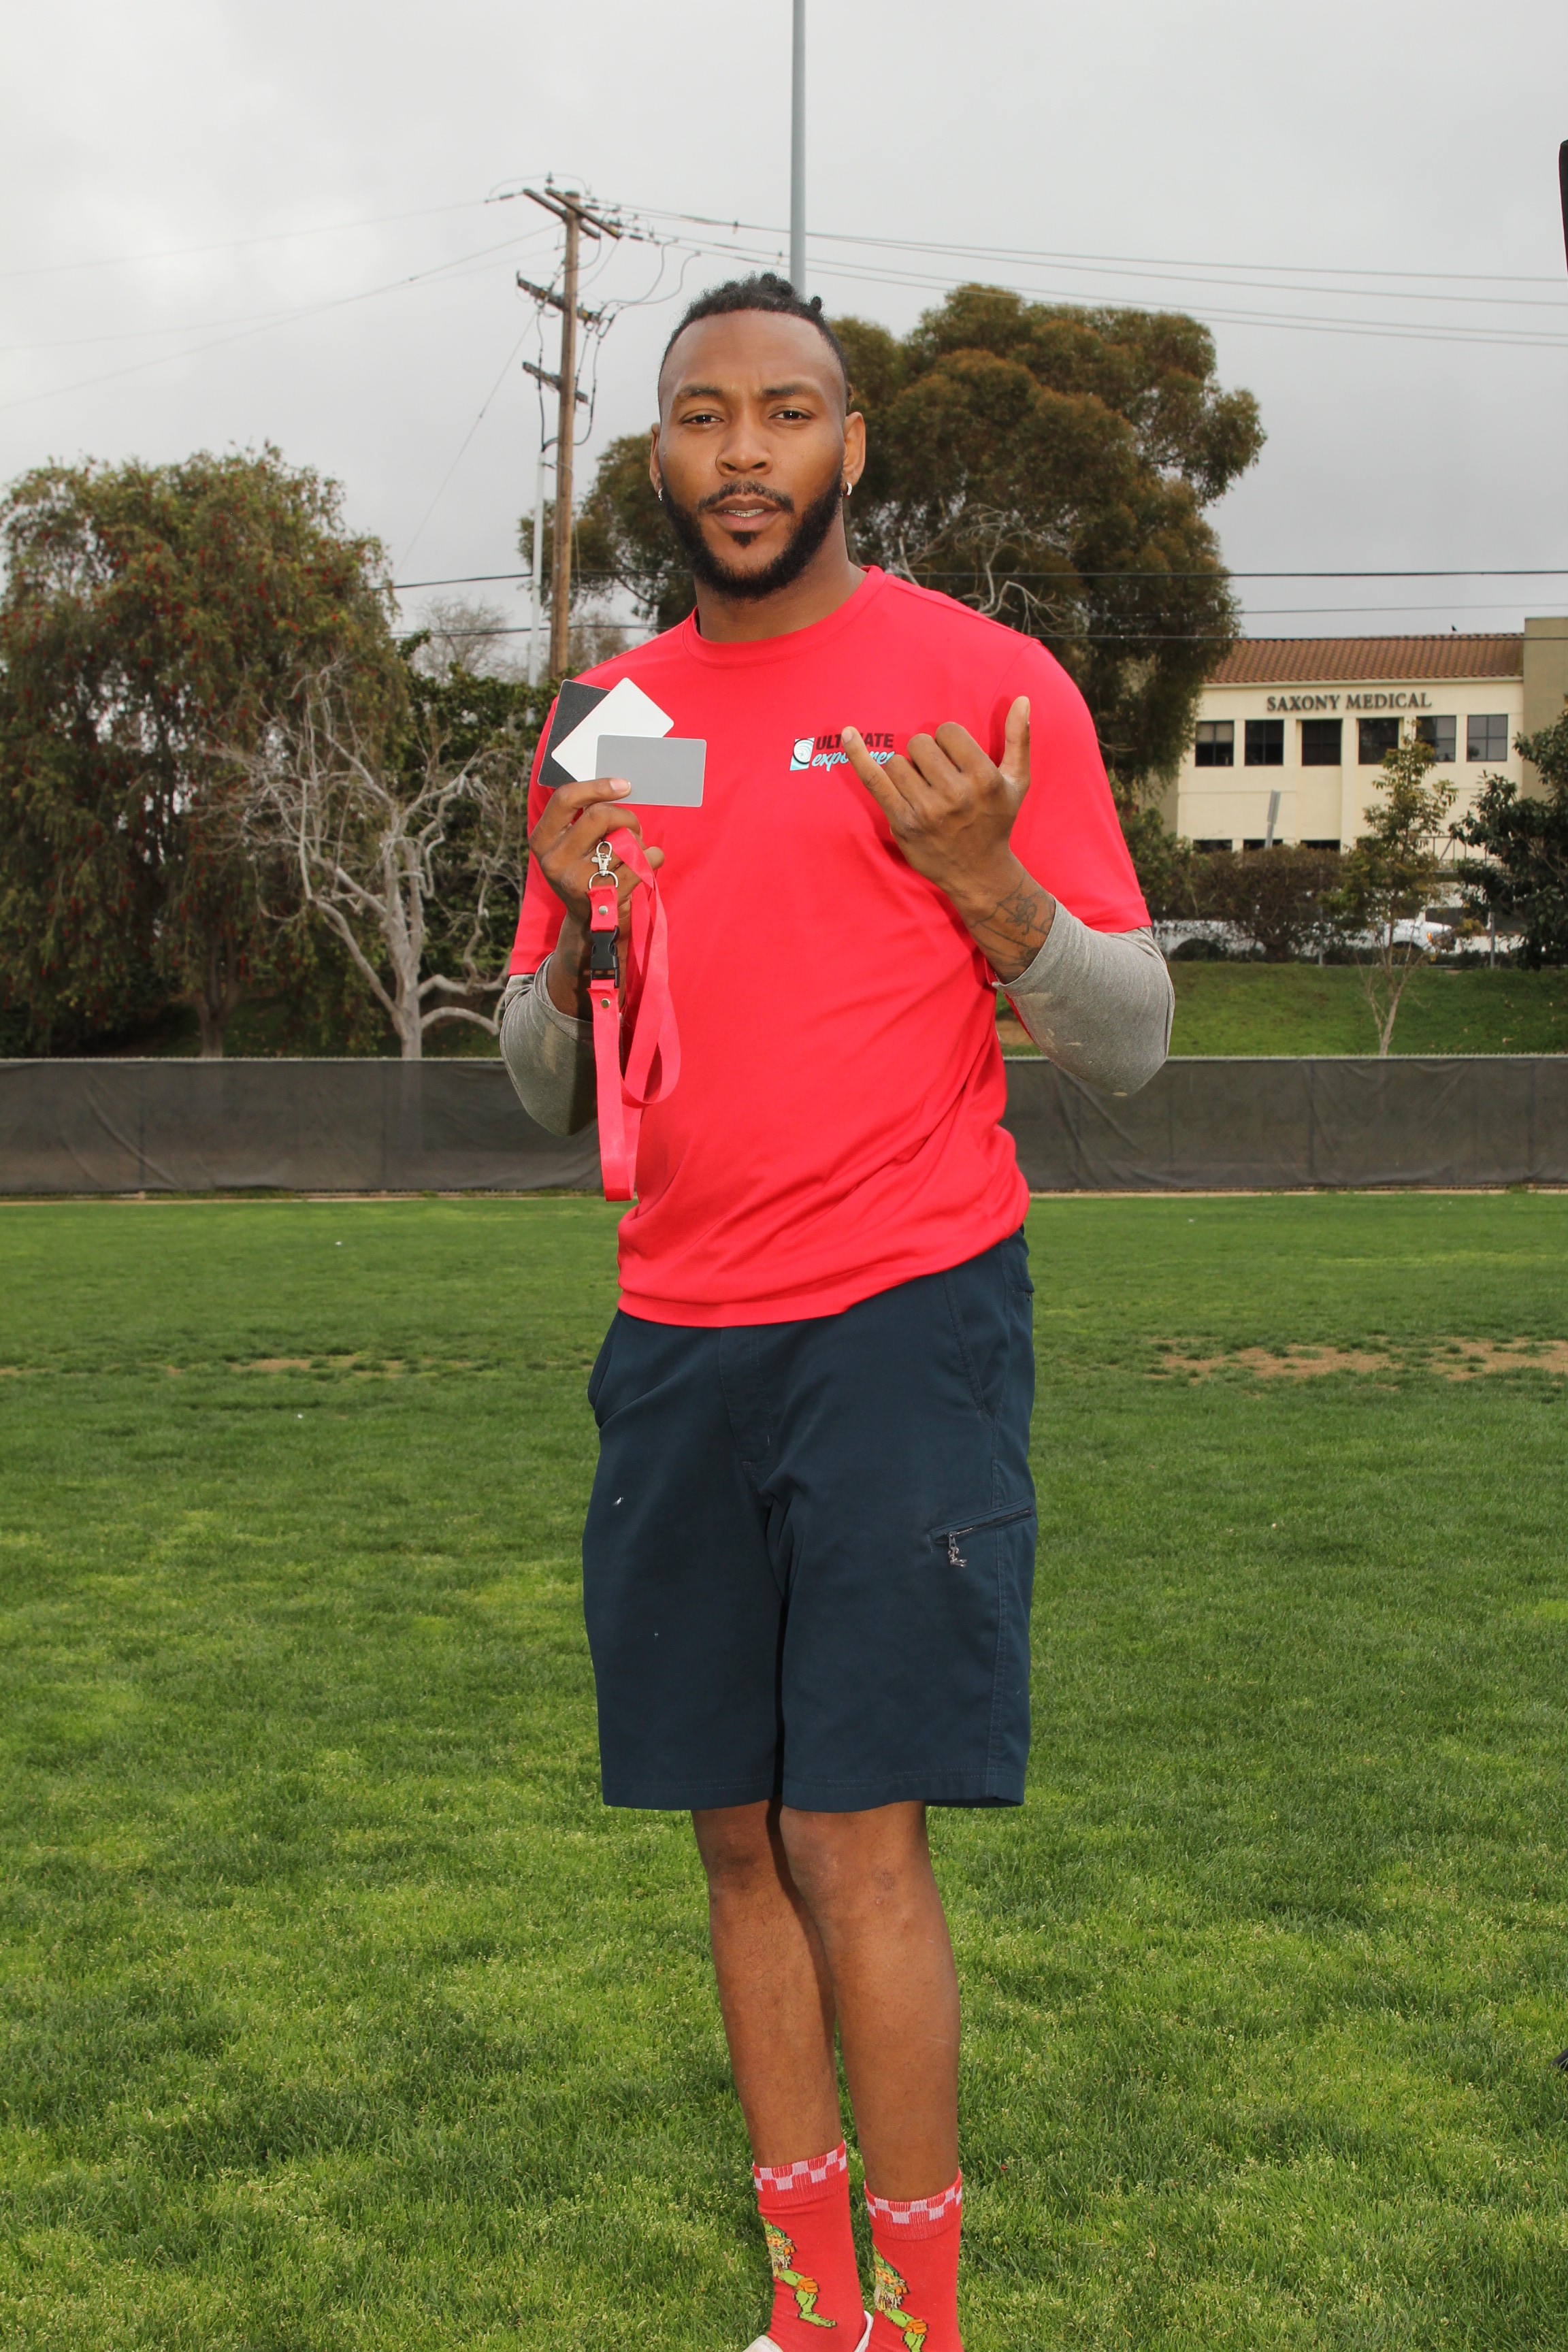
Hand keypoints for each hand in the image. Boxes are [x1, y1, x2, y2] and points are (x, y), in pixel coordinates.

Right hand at [527, 775, 665, 1016]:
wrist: (591, 928)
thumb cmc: (588, 874)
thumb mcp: (573, 848)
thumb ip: (583, 819)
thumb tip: (619, 787)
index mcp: (542, 842)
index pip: (565, 799)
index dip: (597, 786)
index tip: (624, 785)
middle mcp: (555, 862)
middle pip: (600, 816)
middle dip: (626, 817)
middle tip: (633, 827)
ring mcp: (579, 882)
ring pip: (625, 841)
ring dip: (639, 844)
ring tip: (634, 856)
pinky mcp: (605, 898)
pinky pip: (642, 863)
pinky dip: (653, 859)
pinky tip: (648, 865)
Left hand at [841, 697, 1054, 981]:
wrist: (979, 873)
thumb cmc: (997, 821)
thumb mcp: (1017, 782)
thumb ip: (1019, 739)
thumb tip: (1022, 699)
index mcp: (984, 779)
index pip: (948, 732)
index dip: (948, 742)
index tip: (953, 760)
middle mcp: (955, 795)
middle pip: (920, 744)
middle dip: (925, 755)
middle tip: (936, 778)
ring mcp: (925, 810)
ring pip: (898, 762)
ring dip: (906, 771)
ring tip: (922, 790)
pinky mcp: (902, 822)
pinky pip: (874, 779)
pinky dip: (858, 755)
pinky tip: (848, 734)